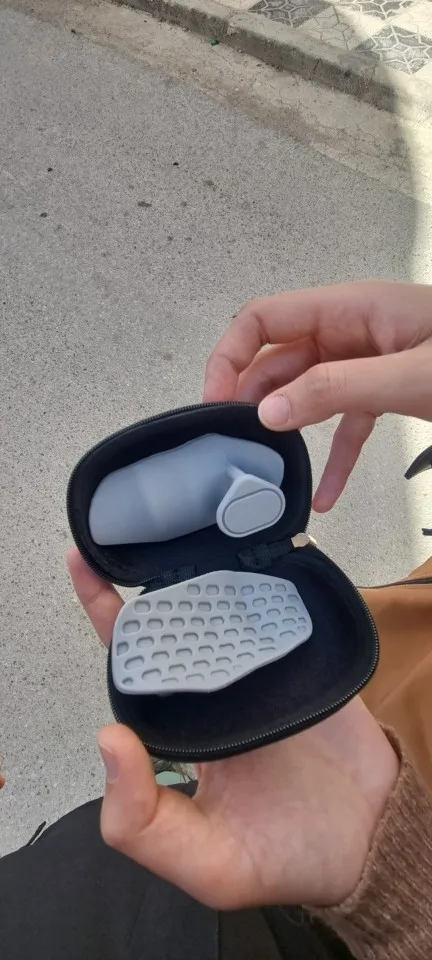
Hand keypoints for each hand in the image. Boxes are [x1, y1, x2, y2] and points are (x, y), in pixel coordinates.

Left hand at [69, 547, 398, 909]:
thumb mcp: (207, 863)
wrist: (377, 840)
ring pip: (223, 605)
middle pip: (176, 618)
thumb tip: (108, 742)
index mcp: (180, 727)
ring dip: (206, 568)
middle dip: (152, 573)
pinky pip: (277, 608)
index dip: (107, 616)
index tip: (85, 565)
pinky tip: (247, 548)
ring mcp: (260, 668)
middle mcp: (214, 690)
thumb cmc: (290, 855)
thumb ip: (142, 822)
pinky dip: (263, 577)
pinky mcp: (304, 656)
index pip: (133, 663)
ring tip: (187, 520)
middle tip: (138, 523)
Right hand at [204, 281, 431, 510]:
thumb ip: (337, 389)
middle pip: (280, 359)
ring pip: (308, 393)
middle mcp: (351, 330)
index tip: (216, 402)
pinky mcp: (386, 390)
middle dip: (252, 398)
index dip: (231, 356)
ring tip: (262, 465)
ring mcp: (368, 360)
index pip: (265, 319)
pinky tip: (325, 495)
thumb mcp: (407, 374)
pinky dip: (334, 458)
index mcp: (350, 309)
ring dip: (286, 428)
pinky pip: (347, 424)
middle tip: (232, 442)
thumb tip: (269, 412)